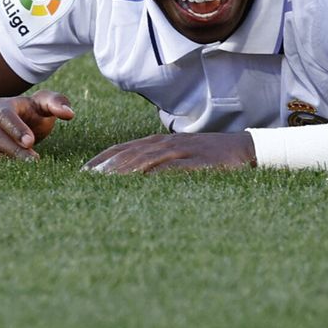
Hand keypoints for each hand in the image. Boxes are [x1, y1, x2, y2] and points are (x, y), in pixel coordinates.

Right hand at [0, 90, 74, 165]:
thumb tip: (70, 113)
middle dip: (13, 149)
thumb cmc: (32, 113)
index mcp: (2, 106)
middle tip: (32, 161)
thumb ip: (57, 103)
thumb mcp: (43, 104)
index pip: (5, 116)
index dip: (16, 128)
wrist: (9, 123)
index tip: (30, 142)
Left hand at [83, 132, 255, 173]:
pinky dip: (153, 176)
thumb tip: (134, 179)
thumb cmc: (212, 157)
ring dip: (121, 171)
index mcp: (161, 141)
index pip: (124, 147)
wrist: (246, 149)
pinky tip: (138, 185)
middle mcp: (168, 143)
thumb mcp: (182, 156)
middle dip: (105, 167)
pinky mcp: (197, 162)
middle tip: (82, 182)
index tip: (81, 173)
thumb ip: (159, 163)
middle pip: (129, 153)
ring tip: (101, 184)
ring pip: (146, 159)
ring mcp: (183, 151)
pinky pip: (171, 168)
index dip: (101, 159)